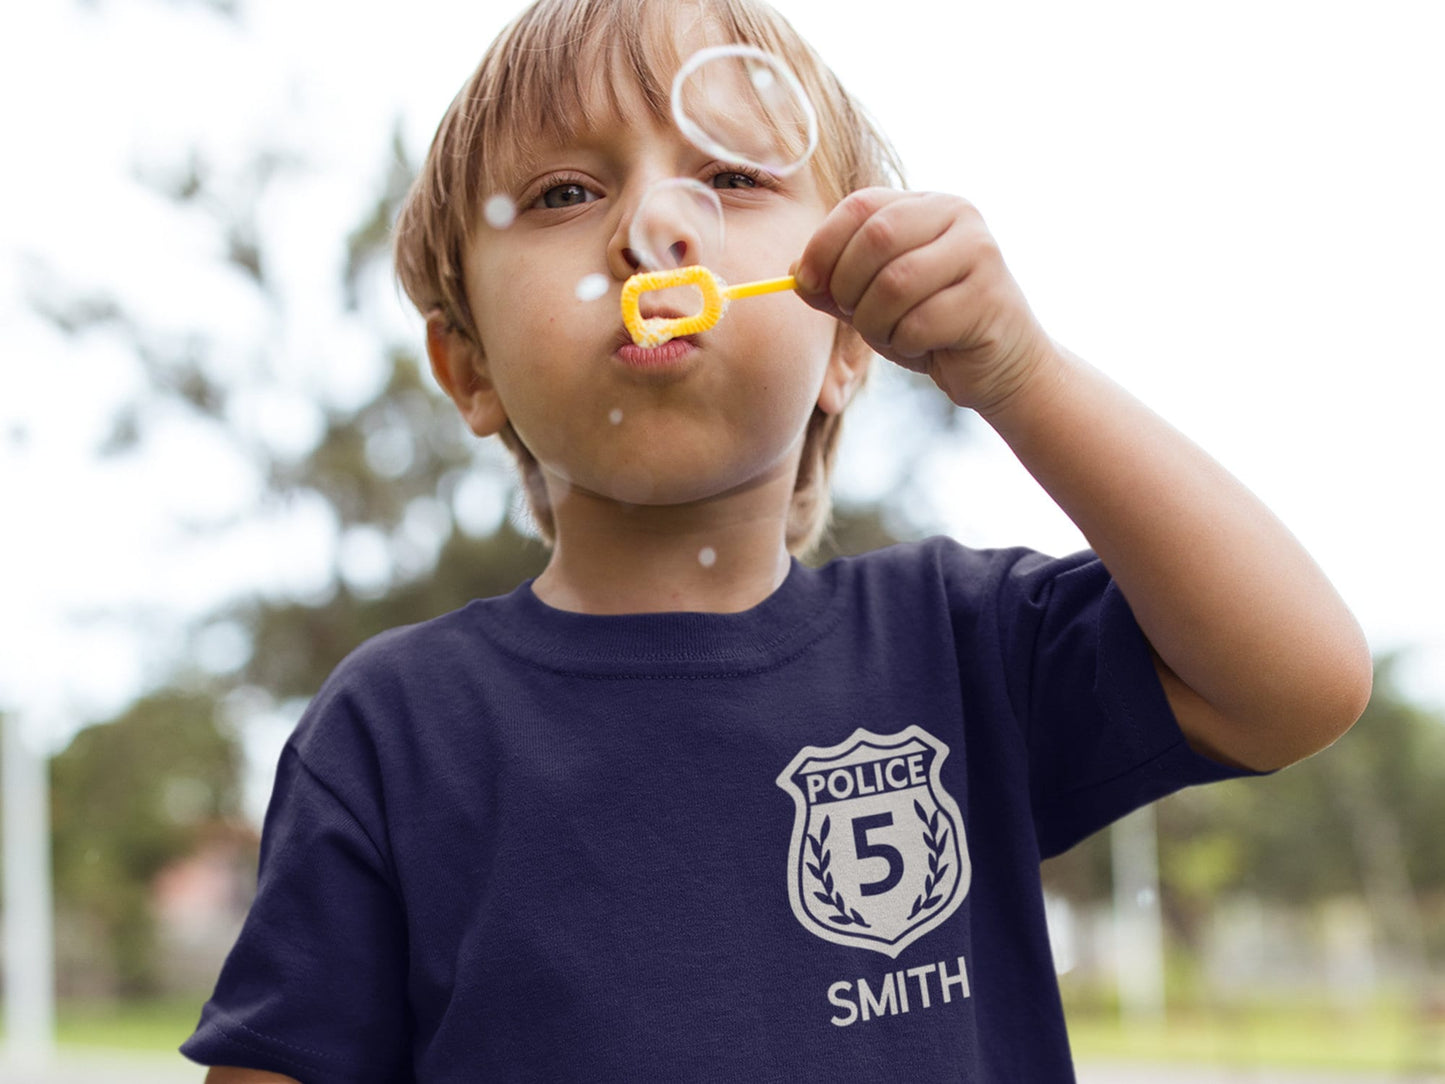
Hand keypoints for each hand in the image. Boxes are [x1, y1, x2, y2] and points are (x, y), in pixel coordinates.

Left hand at [793, 188, 1055, 414]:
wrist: (1001, 366)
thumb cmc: (932, 328)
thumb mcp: (874, 302)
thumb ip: (836, 285)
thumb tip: (794, 273)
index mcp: (925, 205)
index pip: (860, 205)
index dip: (823, 245)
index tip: (806, 283)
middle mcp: (958, 215)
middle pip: (876, 238)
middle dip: (849, 287)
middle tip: (854, 315)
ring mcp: (979, 252)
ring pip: (895, 283)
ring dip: (876, 322)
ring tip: (891, 335)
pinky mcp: (989, 297)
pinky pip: (920, 322)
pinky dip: (906, 344)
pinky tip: (924, 347)